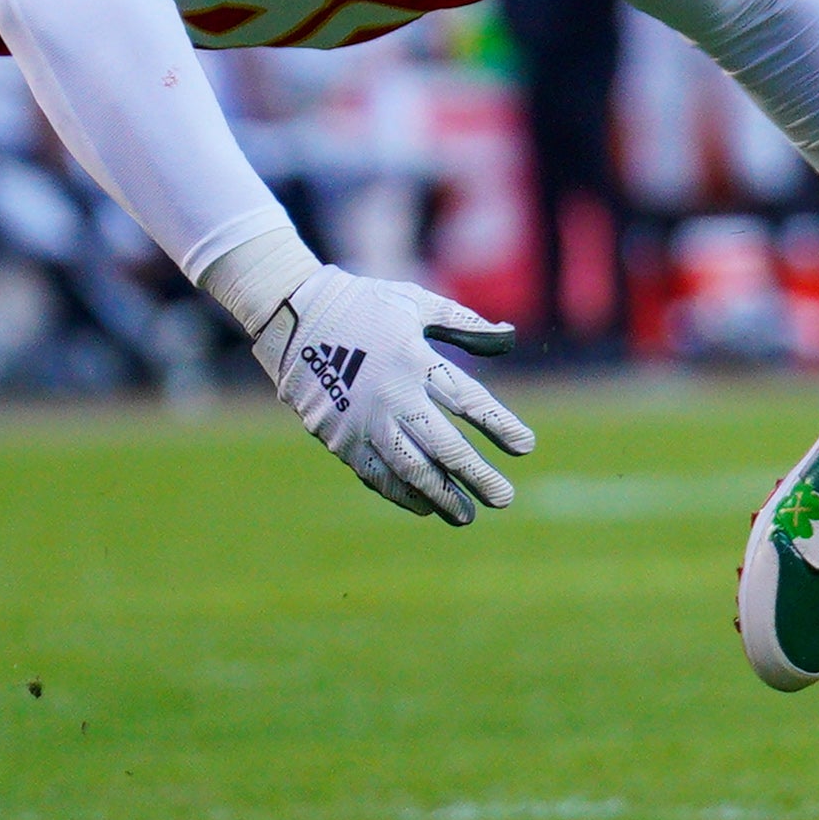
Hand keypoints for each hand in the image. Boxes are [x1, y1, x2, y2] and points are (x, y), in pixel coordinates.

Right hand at [251, 265, 530, 524]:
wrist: (293, 316)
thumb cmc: (364, 305)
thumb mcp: (417, 303)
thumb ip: (465, 324)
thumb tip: (510, 339)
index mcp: (415, 359)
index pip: (468, 400)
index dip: (499, 425)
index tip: (525, 447)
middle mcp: (392, 395)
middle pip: (444, 445)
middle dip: (476, 474)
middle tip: (503, 499)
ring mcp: (363, 420)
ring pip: (409, 468)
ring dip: (441, 495)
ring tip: (466, 516)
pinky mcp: (339, 437)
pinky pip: (375, 473)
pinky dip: (400, 493)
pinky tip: (424, 506)